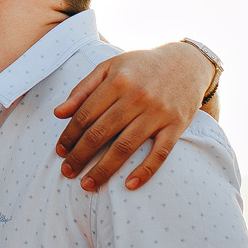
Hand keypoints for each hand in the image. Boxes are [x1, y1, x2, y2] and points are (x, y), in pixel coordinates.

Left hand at [53, 41, 213, 191]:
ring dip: (104, 169)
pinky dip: (146, 170)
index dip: (70, 136)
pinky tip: (129, 185)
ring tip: (88, 184)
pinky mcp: (177, 125)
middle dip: (80, 155)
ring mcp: (158, 113)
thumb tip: (59, 113)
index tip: (60, 151)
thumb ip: (83, 89)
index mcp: (117, 81)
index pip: (86, 115)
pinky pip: (160, 153)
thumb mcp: (110, 67)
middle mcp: (136, 97)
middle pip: (101, 133)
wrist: (187, 63)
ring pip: (125, 147)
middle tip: (67, 171)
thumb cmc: (141, 66)